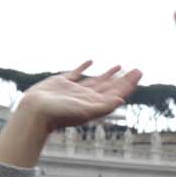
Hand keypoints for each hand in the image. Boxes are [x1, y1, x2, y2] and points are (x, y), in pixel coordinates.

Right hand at [17, 62, 142, 131]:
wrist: (35, 111)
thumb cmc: (59, 114)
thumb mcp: (85, 111)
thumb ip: (103, 106)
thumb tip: (122, 100)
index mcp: (94, 104)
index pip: (116, 92)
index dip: (128, 84)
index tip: (139, 74)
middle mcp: (87, 97)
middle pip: (111, 86)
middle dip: (124, 79)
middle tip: (138, 70)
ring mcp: (75, 90)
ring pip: (97, 80)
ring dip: (109, 74)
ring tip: (120, 67)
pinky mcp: (62, 83)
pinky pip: (76, 73)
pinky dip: (84, 67)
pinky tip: (91, 62)